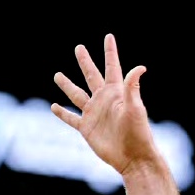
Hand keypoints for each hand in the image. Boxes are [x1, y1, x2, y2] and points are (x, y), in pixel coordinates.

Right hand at [51, 33, 160, 175]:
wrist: (132, 157)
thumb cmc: (138, 132)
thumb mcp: (136, 108)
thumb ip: (132, 87)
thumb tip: (140, 67)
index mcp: (116, 92)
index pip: (112, 67)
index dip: (110, 52)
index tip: (108, 36)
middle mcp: (104, 100)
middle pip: (91, 76)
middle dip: (85, 62)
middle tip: (78, 48)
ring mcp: (94, 114)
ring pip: (77, 95)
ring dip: (67, 85)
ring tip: (57, 75)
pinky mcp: (87, 128)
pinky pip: (71, 118)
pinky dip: (62, 113)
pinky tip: (54, 107)